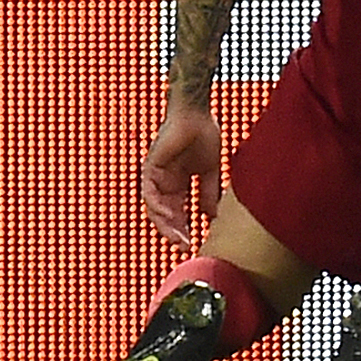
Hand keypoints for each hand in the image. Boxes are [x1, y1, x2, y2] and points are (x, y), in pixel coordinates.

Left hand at [139, 106, 224, 247]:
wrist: (197, 113)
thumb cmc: (203, 135)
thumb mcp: (210, 170)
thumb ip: (208, 193)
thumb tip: (211, 216)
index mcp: (178, 184)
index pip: (178, 213)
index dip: (185, 229)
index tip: (194, 244)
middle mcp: (164, 183)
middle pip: (165, 215)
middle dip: (175, 232)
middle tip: (185, 247)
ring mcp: (155, 176)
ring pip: (155, 208)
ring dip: (165, 224)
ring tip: (177, 238)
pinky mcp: (150, 167)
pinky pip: (149, 192)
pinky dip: (157, 205)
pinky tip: (168, 215)